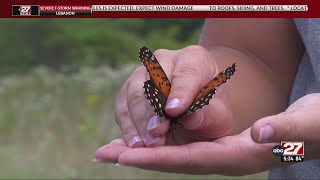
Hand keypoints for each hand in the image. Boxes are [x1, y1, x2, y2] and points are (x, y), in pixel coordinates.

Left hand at [94, 93, 319, 174]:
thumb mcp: (305, 125)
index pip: (190, 160)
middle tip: (102, 153)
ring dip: (141, 151)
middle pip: (172, 161)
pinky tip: (142, 140)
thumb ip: (285, 131)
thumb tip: (260, 134)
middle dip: (137, 158)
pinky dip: (157, 144)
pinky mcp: (218, 145)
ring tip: (112, 148)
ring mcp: (219, 154)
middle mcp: (224, 160)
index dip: (156, 158)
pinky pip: (181, 147)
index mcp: (239, 157)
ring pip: (172, 155)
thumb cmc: (313, 128)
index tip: (124, 156)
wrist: (315, 131)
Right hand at [115, 45, 236, 146]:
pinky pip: (122, 105)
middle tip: (156, 137)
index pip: (186, 73)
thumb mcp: (220, 116)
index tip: (174, 112)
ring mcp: (143, 72)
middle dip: (153, 112)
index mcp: (194, 59)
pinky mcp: (128, 89)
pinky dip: (126, 125)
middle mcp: (165, 60)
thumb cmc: (212, 112)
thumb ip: (209, 115)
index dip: (180, 92)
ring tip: (143, 145)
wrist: (198, 112)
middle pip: (153, 82)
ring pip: (133, 93)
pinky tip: (133, 143)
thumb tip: (191, 118)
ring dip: (137, 121)